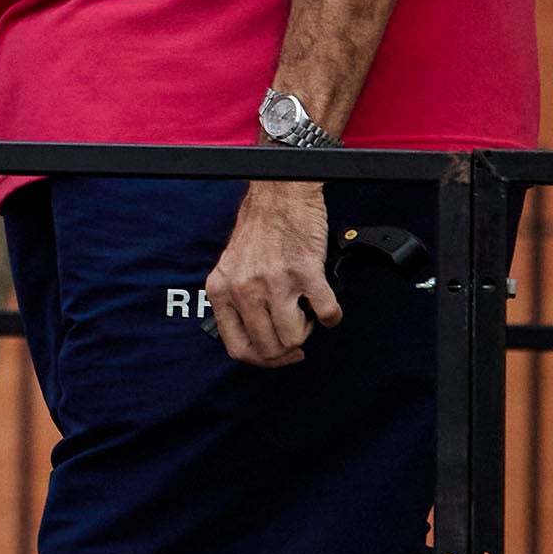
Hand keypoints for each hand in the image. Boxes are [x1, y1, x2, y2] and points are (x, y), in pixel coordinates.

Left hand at [203, 177, 339, 365]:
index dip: (262, 360)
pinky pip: (326, 314)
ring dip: (306, 331)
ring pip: (293, 338)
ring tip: (306, 312)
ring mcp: (274, 282)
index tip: (278, 354)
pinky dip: (331, 316)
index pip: (237, 347)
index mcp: (221, 289)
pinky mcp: (305, 272)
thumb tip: (256, 336)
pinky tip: (326, 305)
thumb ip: (237, 300)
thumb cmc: (259, 228)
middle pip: (268, 348)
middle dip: (287, 348)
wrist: (279, 194)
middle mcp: (243, 288)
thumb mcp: (231, 267)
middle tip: (296, 332)